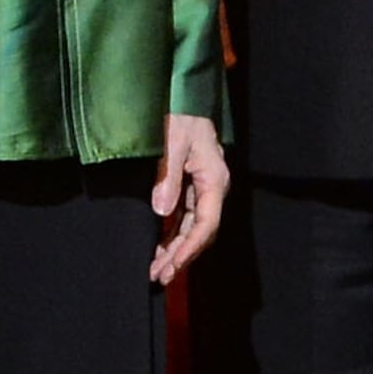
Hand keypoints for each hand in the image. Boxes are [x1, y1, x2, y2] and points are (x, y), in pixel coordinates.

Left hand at [151, 114, 229, 284]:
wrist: (185, 96)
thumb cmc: (181, 115)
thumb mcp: (172, 142)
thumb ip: (168, 176)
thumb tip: (162, 212)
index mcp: (214, 179)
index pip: (206, 223)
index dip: (190, 248)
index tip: (171, 266)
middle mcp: (212, 188)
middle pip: (201, 231)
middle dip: (181, 256)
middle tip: (159, 277)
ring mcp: (202, 189)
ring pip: (192, 228)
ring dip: (176, 250)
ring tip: (157, 271)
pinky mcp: (191, 187)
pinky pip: (184, 219)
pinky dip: (172, 236)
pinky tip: (159, 250)